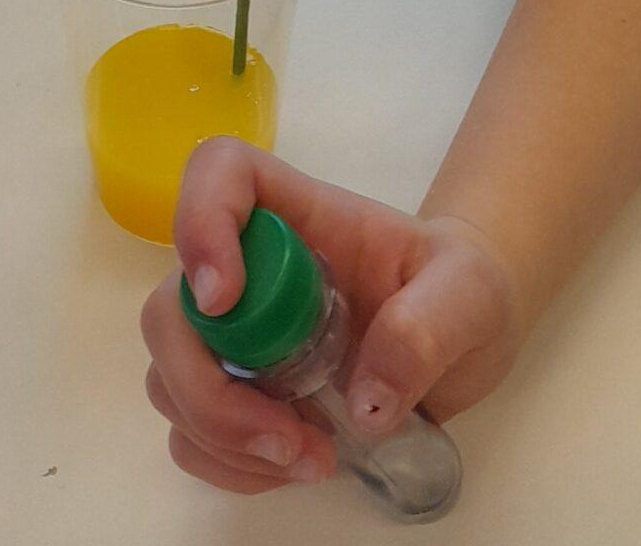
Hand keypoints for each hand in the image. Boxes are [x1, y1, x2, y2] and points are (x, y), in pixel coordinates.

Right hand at [140, 139, 520, 496]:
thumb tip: (366, 402)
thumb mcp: (471, 296)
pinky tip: (291, 467)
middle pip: (172, 306)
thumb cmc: (463, 290)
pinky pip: (192, 433)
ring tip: (311, 460)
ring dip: (222, 435)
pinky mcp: (241, 393)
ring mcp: (238, 335)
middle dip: (207, 386)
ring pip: (169, 375)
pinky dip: (228, 463)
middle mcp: (251, 268)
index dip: (200, 221)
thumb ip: (428, 330)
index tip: (227, 299)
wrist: (462, 338)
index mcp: (299, 215)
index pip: (220, 172)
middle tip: (286, 436)